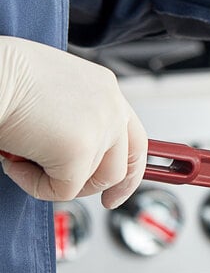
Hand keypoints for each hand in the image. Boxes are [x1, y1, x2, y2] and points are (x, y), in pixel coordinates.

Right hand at [0, 36, 146, 207]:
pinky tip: (15, 161)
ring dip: (55, 179)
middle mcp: (111, 108)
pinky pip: (64, 190)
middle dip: (99, 189)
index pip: (134, 140)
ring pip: (89, 181)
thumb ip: (78, 117)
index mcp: (106, 89)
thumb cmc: (5, 75)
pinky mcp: (79, 151)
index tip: (117, 190)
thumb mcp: (57, 92)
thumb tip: (75, 148)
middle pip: (120, 168)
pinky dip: (36, 185)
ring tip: (24, 156)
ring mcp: (99, 130)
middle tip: (86, 197)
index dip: (130, 170)